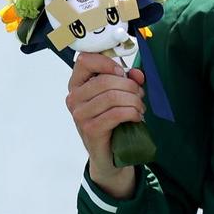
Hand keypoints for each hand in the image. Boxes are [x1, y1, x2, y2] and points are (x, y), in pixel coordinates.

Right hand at [66, 51, 145, 198]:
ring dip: (134, 101)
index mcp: (78, 84)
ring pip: (113, 96)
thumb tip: (137, 73)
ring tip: (139, 108)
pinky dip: (132, 113)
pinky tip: (136, 117)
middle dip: (130, 86)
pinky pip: (116, 114)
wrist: (110, 152)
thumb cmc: (114, 120)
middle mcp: (74, 98)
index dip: (107, 62)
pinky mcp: (90, 129)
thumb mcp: (121, 94)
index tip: (122, 72)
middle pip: (105, 80)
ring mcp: (80, 115)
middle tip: (139, 96)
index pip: (84, 60)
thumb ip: (129, 80)